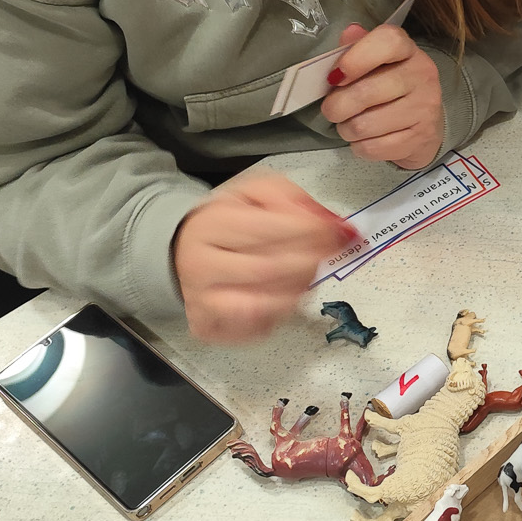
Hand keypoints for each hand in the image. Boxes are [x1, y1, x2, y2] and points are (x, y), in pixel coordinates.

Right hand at [173, 175, 357, 342]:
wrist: (187, 251)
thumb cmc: (227, 222)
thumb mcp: (256, 192)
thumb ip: (293, 198)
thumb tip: (332, 223)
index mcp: (208, 226)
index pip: (268, 230)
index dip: (311, 231)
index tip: (335, 230)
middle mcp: (199, 266)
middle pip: (271, 269)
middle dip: (312, 260)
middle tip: (329, 250)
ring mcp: (202, 302)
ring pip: (270, 303)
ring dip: (302, 286)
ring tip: (307, 268)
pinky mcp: (210, 328)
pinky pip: (261, 327)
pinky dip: (284, 310)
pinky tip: (285, 290)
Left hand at [320, 23, 444, 169]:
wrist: (425, 125)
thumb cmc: (391, 88)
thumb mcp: (377, 63)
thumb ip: (358, 47)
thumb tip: (348, 33)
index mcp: (409, 51)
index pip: (388, 42)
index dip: (355, 58)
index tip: (334, 77)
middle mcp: (422, 76)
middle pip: (366, 92)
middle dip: (336, 106)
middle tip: (332, 110)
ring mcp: (425, 109)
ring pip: (364, 125)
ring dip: (346, 129)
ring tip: (348, 125)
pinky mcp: (420, 139)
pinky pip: (372, 148)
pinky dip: (358, 147)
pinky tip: (363, 140)